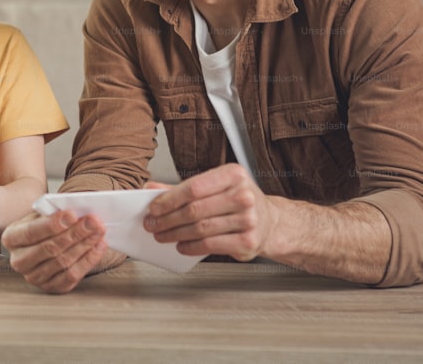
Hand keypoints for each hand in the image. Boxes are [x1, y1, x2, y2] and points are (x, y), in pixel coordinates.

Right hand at [1, 210, 108, 293]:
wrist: (43, 241)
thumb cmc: (43, 225)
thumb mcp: (41, 214)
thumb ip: (53, 212)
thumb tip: (76, 213)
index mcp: (11, 238)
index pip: (31, 232)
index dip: (52, 224)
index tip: (72, 215)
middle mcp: (19, 261)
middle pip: (49, 248)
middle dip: (75, 233)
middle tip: (93, 222)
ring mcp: (34, 277)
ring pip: (63, 262)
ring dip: (85, 245)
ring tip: (99, 231)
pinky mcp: (51, 287)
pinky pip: (72, 276)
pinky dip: (88, 260)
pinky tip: (98, 246)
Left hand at [144, 163, 277, 261]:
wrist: (270, 222)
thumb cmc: (238, 202)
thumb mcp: (215, 186)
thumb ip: (183, 188)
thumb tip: (151, 189)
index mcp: (234, 174)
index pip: (193, 187)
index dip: (169, 199)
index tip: (153, 208)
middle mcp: (244, 195)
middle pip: (195, 209)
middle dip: (168, 219)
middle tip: (153, 224)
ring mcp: (249, 219)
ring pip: (201, 229)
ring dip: (176, 234)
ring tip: (163, 235)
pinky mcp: (248, 241)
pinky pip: (211, 245)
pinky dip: (191, 247)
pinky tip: (181, 245)